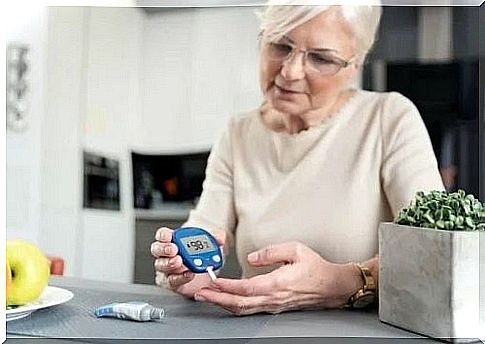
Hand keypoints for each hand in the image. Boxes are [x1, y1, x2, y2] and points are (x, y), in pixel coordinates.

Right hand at [151, 227, 225, 297]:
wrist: (203, 270)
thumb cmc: (200, 253)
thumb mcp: (209, 242)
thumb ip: (215, 237)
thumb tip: (220, 238)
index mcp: (172, 240)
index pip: (162, 235)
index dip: (163, 235)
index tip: (169, 235)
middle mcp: (166, 254)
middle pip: (157, 249)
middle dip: (164, 249)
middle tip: (174, 249)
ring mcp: (167, 269)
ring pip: (161, 265)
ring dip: (169, 263)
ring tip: (179, 261)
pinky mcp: (172, 282)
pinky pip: (171, 280)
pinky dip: (180, 277)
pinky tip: (188, 274)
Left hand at [194, 241, 361, 314]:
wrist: (332, 286)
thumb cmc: (315, 268)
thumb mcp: (296, 249)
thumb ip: (272, 252)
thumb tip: (252, 257)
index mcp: (278, 283)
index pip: (247, 287)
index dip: (227, 286)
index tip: (213, 281)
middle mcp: (274, 298)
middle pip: (240, 303)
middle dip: (217, 299)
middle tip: (200, 293)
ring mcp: (273, 305)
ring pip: (244, 309)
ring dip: (223, 304)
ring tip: (208, 297)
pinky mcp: (274, 307)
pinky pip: (251, 309)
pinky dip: (235, 306)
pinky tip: (226, 301)